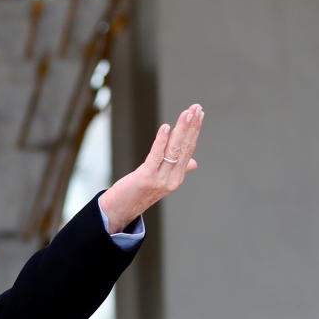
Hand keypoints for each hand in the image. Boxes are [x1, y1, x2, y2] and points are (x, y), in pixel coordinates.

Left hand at [100, 103, 203, 232]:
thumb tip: (194, 162)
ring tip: (188, 113)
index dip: (194, 131)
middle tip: (197, 107)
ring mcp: (160, 179)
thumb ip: (177, 169)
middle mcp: (172, 179)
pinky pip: (156, 156)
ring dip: (182, 129)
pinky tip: (166, 127)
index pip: (189, 149)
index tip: (199, 114)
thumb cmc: (137, 193)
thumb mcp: (160, 181)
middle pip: (184, 147)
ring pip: (174, 150)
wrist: (120, 211)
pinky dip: (161, 141)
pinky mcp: (146, 177)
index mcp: (177, 177)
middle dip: (191, 126)